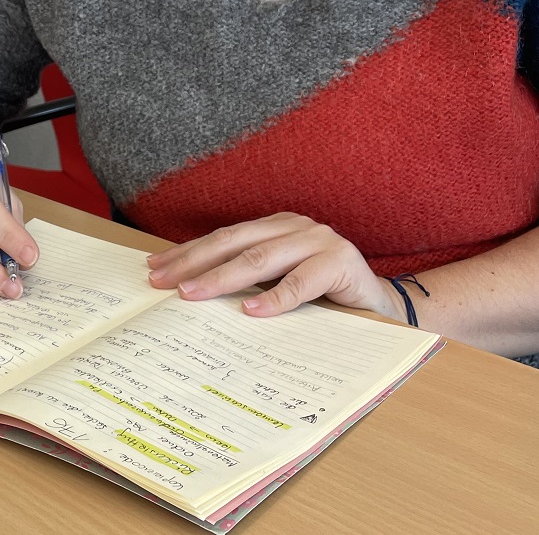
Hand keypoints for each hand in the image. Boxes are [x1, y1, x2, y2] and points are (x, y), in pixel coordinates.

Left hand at [145, 213, 402, 320]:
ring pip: (261, 258)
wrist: (384, 311)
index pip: (223, 238)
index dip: (188, 252)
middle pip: (234, 243)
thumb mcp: (279, 285)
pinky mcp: (341, 262)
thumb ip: (247, 281)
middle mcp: (294, 226)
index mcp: (276, 227)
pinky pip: (301, 282)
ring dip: (221, 278)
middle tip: (161, 282)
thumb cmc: (325, 301)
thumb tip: (189, 292)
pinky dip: (274, 298)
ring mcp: (319, 240)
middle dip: (193, 262)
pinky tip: (250, 312)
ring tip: (192, 294)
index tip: (155, 268)